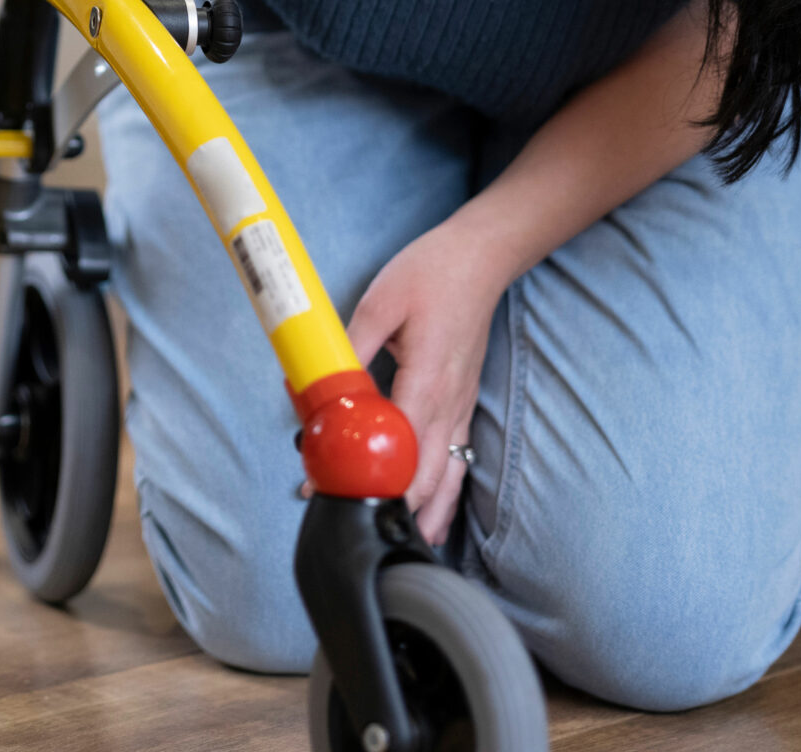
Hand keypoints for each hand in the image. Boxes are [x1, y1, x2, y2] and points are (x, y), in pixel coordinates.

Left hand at [347, 219, 510, 546]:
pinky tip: (435, 510)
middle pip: (428, 473)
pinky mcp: (465, 399)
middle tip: (357, 527)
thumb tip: (319, 383)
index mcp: (427, 381)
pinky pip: (460, 455)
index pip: (399, 448)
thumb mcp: (379, 303)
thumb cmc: (430, 273)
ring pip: (451, 473)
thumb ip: (351, 348)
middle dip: (396, 506)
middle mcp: (450, 401)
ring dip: (429, 511)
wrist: (481, 257)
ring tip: (407, 544)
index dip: (370, 480)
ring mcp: (462, 403)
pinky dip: (447, 489)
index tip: (336, 496)